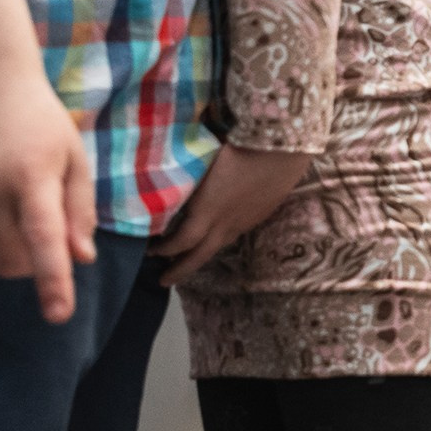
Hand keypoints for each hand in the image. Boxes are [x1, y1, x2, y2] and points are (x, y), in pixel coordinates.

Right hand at [0, 61, 97, 322]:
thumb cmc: (38, 122)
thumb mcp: (73, 158)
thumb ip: (78, 210)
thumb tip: (79, 259)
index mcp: (31, 177)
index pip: (43, 240)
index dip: (52, 282)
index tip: (58, 315)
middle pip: (7, 261)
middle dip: (28, 263)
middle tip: (35, 235)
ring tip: (5, 223)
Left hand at [150, 142, 313, 286]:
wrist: (282, 152)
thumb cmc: (238, 149)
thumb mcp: (201, 161)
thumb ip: (182, 174)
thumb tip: (159, 179)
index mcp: (208, 210)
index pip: (182, 240)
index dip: (164, 249)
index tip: (149, 252)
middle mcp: (225, 223)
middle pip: (200, 255)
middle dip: (180, 270)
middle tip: (163, 281)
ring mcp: (243, 221)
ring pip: (217, 246)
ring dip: (198, 257)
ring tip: (185, 260)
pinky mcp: (257, 216)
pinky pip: (231, 236)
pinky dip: (215, 242)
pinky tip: (212, 236)